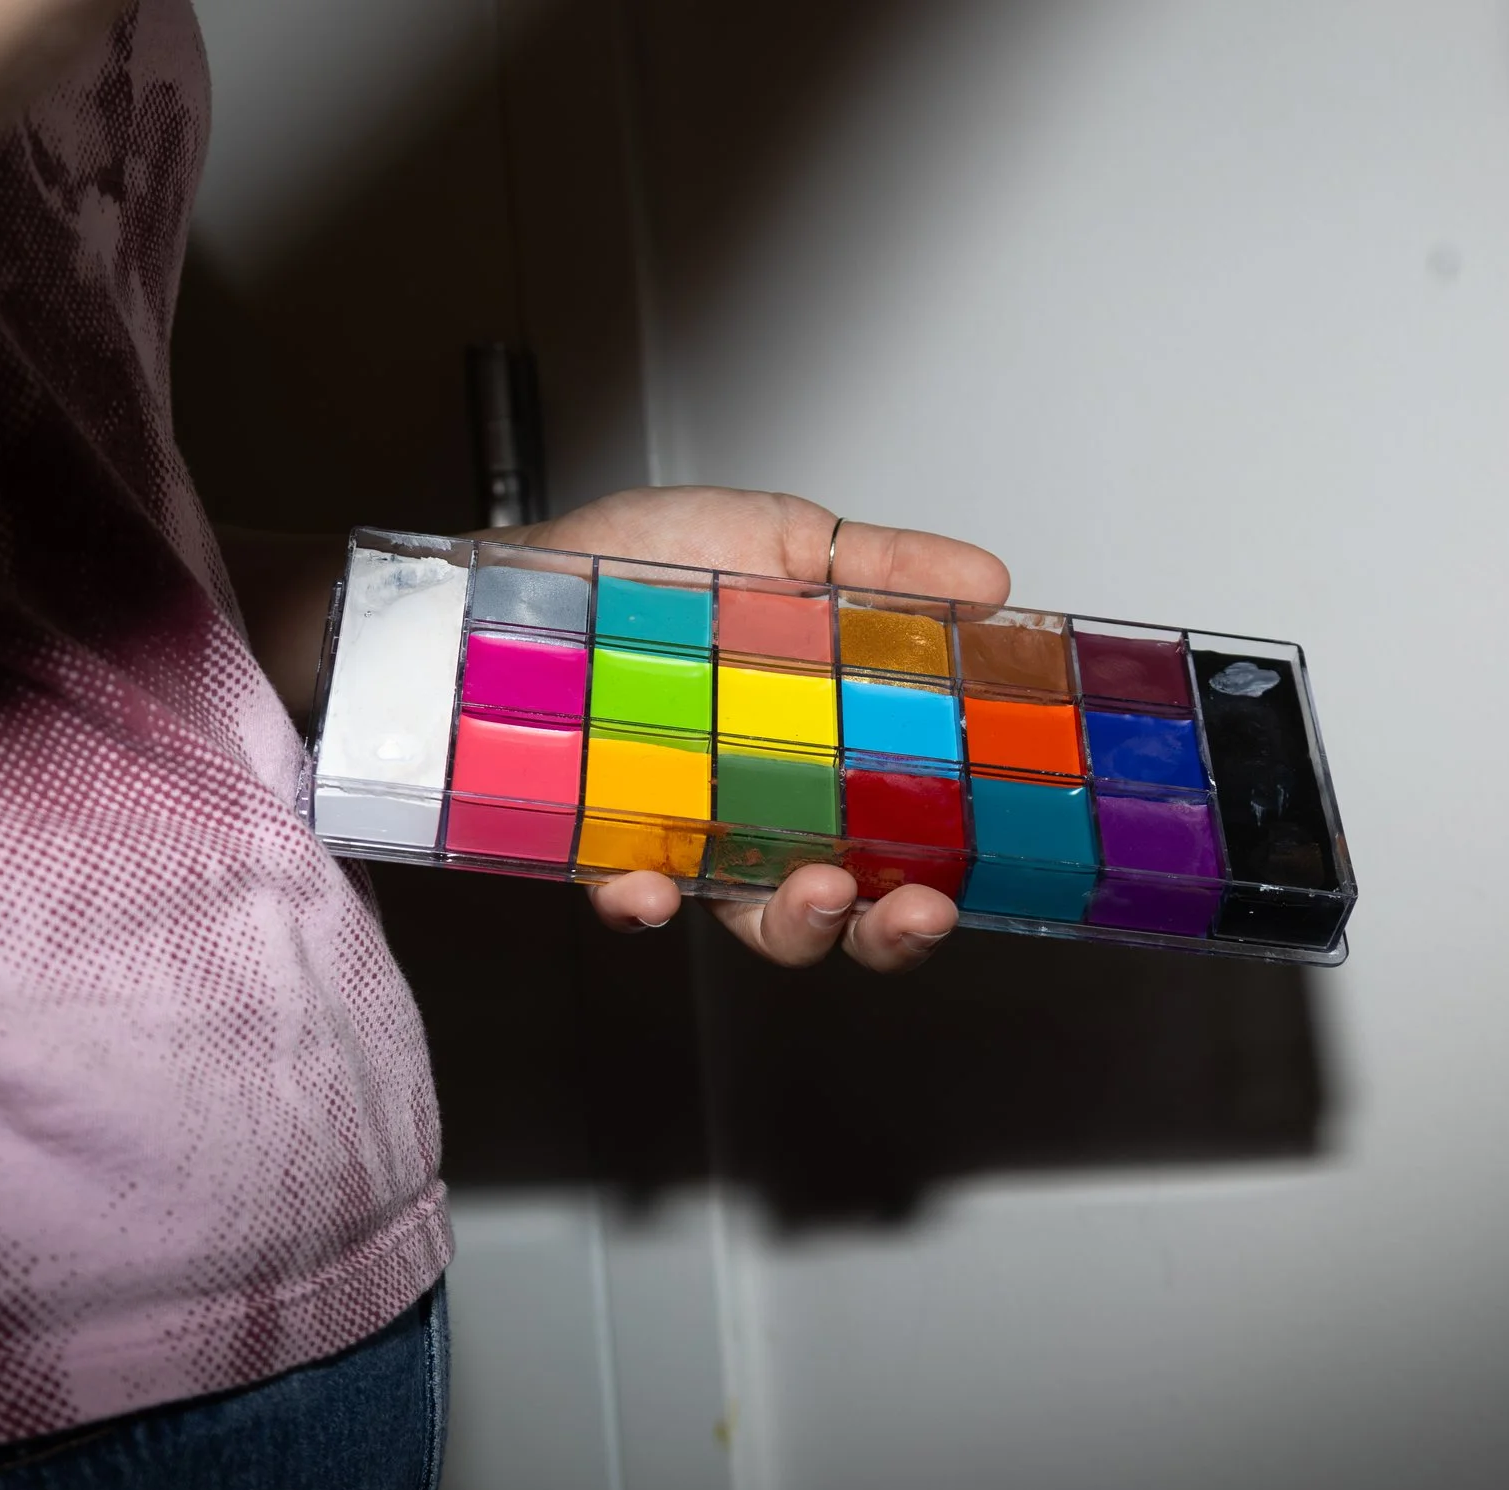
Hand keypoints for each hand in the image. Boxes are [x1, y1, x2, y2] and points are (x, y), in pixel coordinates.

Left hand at [498, 486, 1008, 972]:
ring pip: (750, 920)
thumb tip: (989, 583)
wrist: (519, 570)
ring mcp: (683, 831)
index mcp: (816, 756)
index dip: (930, 887)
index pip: (891, 847)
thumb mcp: (780, 537)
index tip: (958, 891)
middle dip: (884, 933)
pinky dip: (642, 903)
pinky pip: (626, 895)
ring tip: (820, 891)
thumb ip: (886, 567)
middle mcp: (756, 811)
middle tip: (913, 911)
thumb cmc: (639, 562)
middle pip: (838, 912)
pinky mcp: (601, 840)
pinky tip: (652, 888)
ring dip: (797, 926)